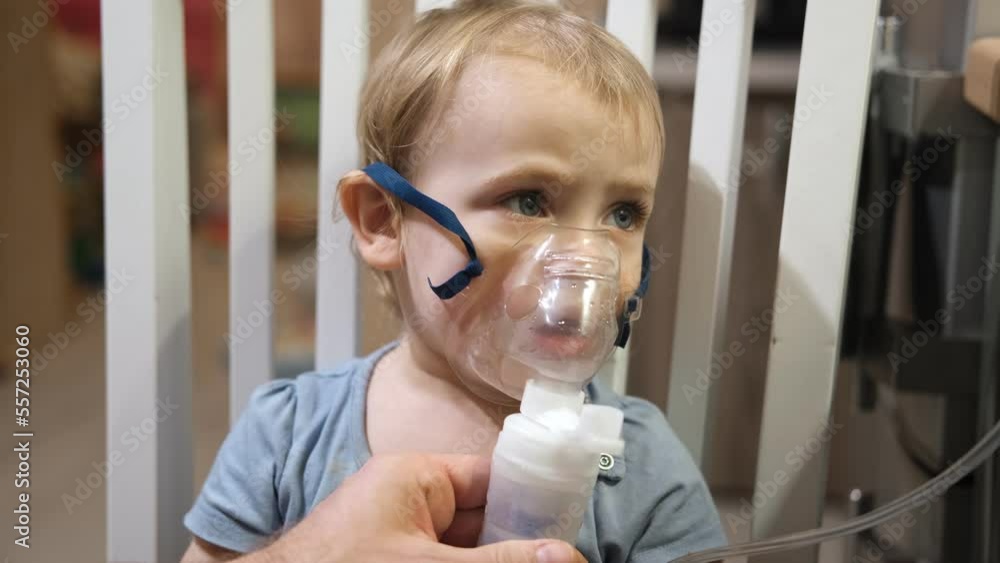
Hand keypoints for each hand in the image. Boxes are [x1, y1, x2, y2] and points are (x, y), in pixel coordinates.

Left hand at [243, 454, 585, 562]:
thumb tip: (565, 556)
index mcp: (416, 476)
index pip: (492, 476)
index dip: (534, 497)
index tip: (569, 524)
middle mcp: (411, 500)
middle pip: (485, 519)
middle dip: (518, 545)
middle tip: (559, 560)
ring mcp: (401, 536)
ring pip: (466, 548)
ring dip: (495, 560)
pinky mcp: (393, 557)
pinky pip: (443, 560)